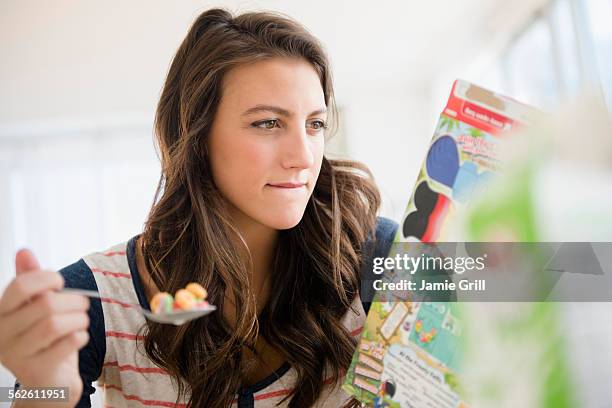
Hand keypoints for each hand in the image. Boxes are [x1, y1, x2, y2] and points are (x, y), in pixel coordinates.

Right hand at [0, 249, 89, 406]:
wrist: (49, 381)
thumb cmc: (45, 338)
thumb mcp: (36, 306)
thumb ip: (29, 280)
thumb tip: (23, 251)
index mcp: (0, 313)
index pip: (20, 286)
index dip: (46, 278)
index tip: (60, 282)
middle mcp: (2, 334)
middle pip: (45, 304)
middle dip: (73, 300)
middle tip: (83, 304)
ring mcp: (16, 355)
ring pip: (55, 324)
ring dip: (79, 318)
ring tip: (83, 319)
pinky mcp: (35, 371)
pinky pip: (66, 344)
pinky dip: (79, 336)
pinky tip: (79, 336)